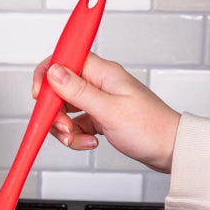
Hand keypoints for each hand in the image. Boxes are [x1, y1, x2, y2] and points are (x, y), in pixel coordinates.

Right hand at [32, 52, 179, 173]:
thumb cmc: (151, 128)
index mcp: (103, 73)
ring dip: (65, 128)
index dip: (46, 75)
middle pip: (59, 89)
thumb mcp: (110, 110)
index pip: (64, 60)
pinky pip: (75, 124)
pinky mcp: (99, 117)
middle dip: (55, 112)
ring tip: (77, 140)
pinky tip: (89, 142)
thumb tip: (54, 72)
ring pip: (65, 110)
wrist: (170, 150)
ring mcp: (98, 100)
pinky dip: (76, 136)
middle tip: (63, 127)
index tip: (39, 95)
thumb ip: (78, 92)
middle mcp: (98, 83)